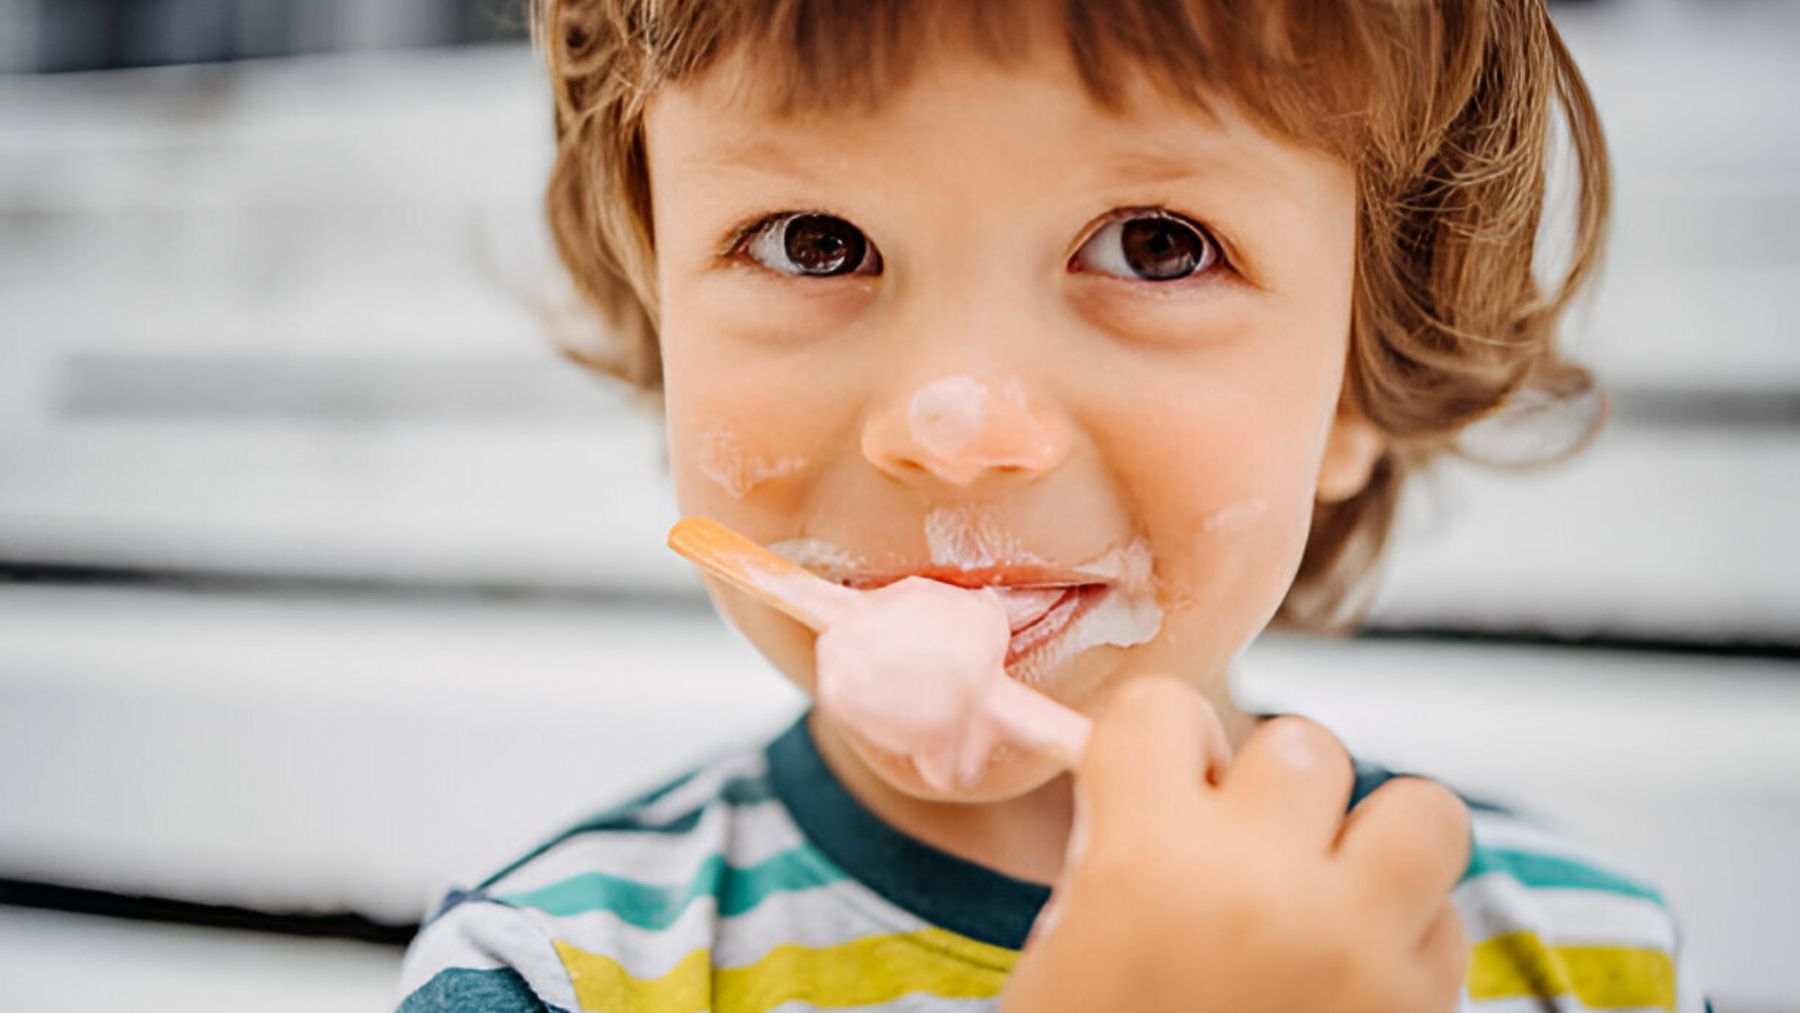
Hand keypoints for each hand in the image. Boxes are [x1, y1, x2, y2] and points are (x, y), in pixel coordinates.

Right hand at [1003, 676, 1469, 1012]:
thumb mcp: (1062, 959)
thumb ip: (1117, 857)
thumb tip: (1168, 794)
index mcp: (1145, 862)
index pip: (1163, 710)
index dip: (1155, 743)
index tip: (1154, 775)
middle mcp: (1262, 884)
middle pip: (1299, 745)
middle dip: (1268, 789)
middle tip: (1241, 845)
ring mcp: (1358, 948)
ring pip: (1419, 808)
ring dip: (1374, 838)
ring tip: (1329, 886)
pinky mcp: (1422, 1012)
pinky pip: (1450, 918)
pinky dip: (1411, 930)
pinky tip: (1356, 972)